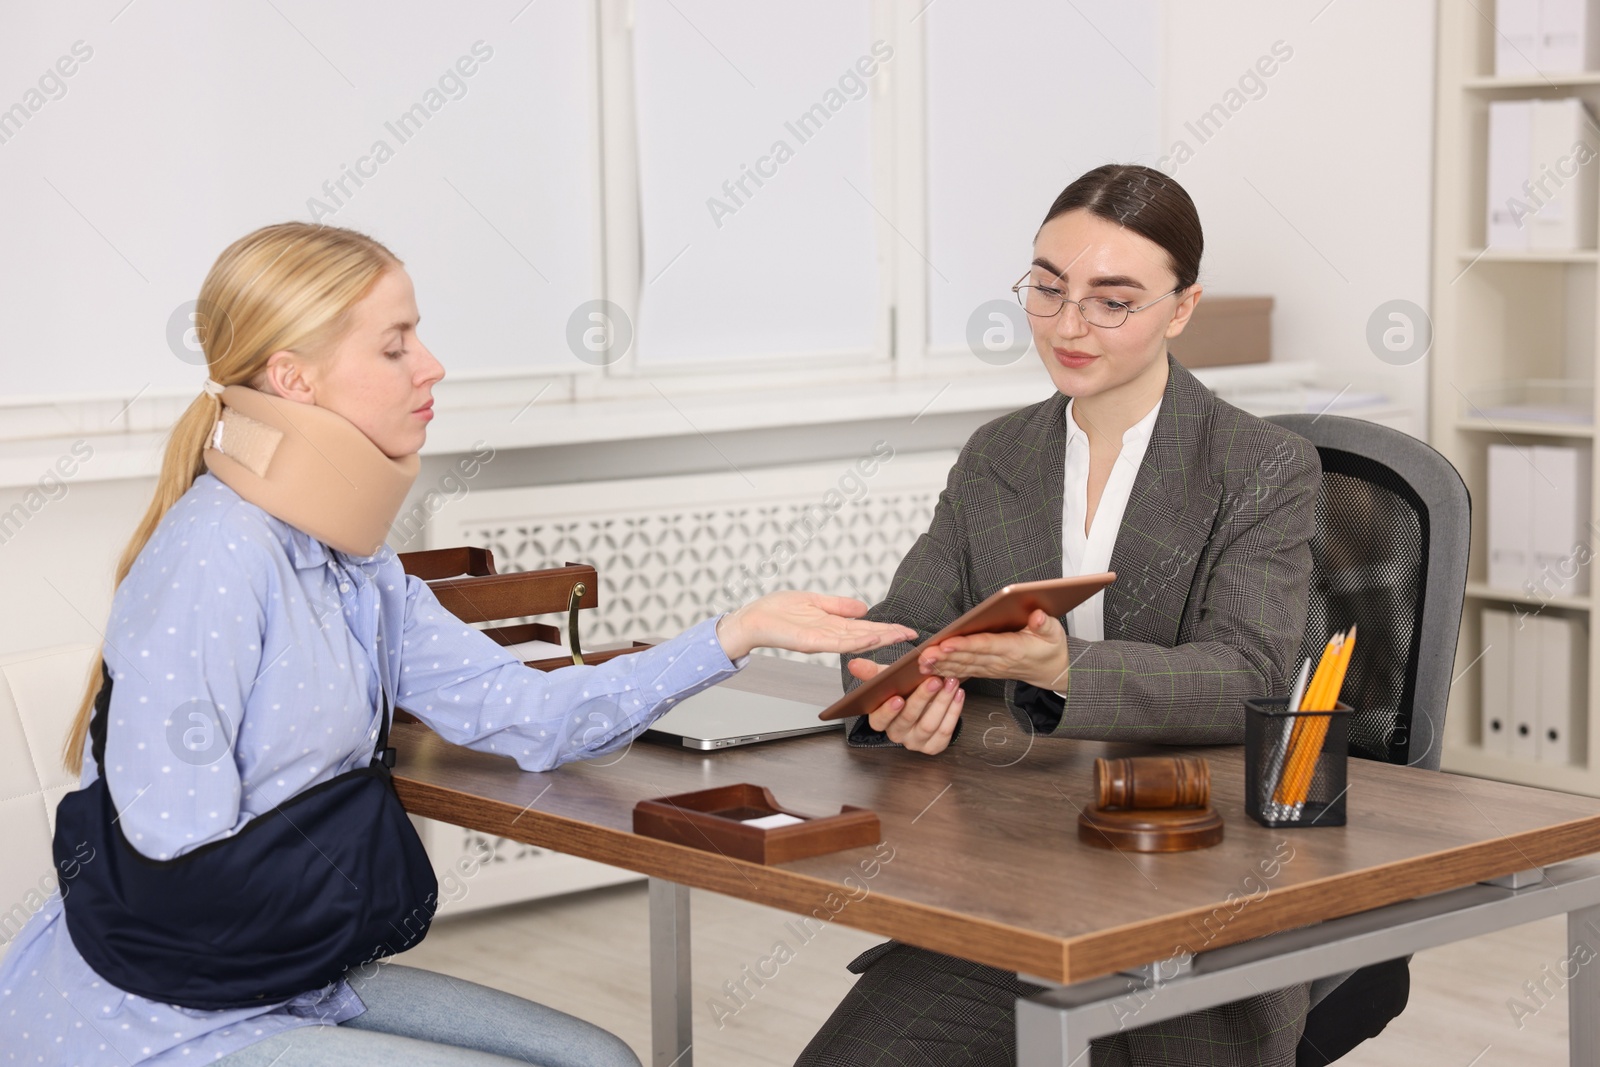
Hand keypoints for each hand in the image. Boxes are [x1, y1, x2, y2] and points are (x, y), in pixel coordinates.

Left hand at [715, 591, 916, 660]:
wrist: (751, 620)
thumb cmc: (776, 612)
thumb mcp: (814, 601)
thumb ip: (839, 606)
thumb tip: (863, 608)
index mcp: (831, 626)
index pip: (865, 628)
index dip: (887, 629)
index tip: (906, 629)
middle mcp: (829, 635)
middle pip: (866, 636)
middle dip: (890, 636)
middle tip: (913, 636)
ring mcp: (821, 640)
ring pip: (857, 641)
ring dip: (879, 639)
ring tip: (899, 636)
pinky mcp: (811, 642)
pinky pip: (837, 642)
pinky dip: (856, 640)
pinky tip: (871, 637)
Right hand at [854, 659, 963, 753]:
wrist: (925, 700)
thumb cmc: (904, 690)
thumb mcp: (887, 679)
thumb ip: (871, 672)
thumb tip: (853, 664)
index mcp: (880, 720)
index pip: (879, 720)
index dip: (888, 711)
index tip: (898, 698)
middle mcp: (897, 734)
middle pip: (908, 719)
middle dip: (922, 698)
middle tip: (933, 680)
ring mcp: (916, 742)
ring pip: (929, 725)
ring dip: (942, 702)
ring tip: (950, 682)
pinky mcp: (934, 746)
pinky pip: (945, 731)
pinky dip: (953, 712)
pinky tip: (958, 694)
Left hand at [916, 609, 1070, 690]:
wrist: (1051, 670)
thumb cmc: (1050, 648)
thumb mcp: (1055, 633)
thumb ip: (1045, 624)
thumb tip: (1037, 616)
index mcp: (1014, 649)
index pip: (986, 646)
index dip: (966, 646)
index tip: (947, 643)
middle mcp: (999, 661)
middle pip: (968, 658)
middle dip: (944, 656)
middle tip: (924, 654)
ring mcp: (991, 668)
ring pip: (962, 667)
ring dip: (941, 665)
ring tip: (921, 662)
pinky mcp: (985, 671)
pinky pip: (963, 672)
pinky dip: (946, 671)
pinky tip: (930, 670)